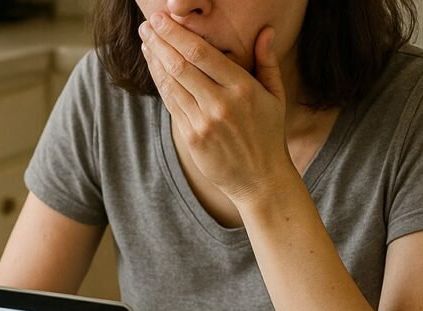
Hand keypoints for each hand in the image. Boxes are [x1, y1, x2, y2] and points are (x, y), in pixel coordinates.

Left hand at [139, 13, 296, 204]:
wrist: (260, 180)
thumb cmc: (269, 135)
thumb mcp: (276, 96)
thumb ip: (267, 62)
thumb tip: (266, 31)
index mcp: (243, 88)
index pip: (202, 53)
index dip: (177, 33)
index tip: (162, 19)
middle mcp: (221, 104)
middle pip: (181, 65)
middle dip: (160, 41)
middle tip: (147, 24)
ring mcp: (204, 123)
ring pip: (171, 84)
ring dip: (155, 60)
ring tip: (146, 41)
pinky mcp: (192, 138)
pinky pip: (172, 105)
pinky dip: (161, 83)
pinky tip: (154, 69)